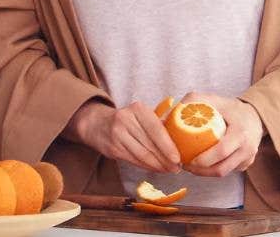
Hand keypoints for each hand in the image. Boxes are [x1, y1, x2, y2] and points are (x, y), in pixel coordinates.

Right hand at [66, 100, 180, 173]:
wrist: (98, 124)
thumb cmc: (129, 120)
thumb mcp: (141, 115)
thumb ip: (158, 124)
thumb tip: (181, 142)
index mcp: (138, 109)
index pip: (156, 129)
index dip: (168, 146)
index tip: (178, 158)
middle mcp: (126, 120)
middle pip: (150, 145)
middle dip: (165, 159)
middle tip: (177, 168)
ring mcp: (117, 134)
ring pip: (142, 155)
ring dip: (158, 165)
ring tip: (169, 170)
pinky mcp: (112, 148)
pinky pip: (134, 160)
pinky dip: (147, 167)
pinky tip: (156, 169)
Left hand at [180, 93, 263, 177]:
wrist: (254, 115)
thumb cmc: (230, 107)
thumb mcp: (213, 99)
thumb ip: (193, 101)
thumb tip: (170, 114)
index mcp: (240, 132)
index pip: (221, 151)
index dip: (203, 159)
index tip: (187, 159)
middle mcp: (248, 148)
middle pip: (221, 169)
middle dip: (200, 171)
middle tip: (185, 165)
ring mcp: (248, 158)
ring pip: (224, 173)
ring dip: (205, 173)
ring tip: (190, 166)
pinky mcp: (246, 164)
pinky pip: (228, 170)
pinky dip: (213, 170)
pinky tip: (202, 164)